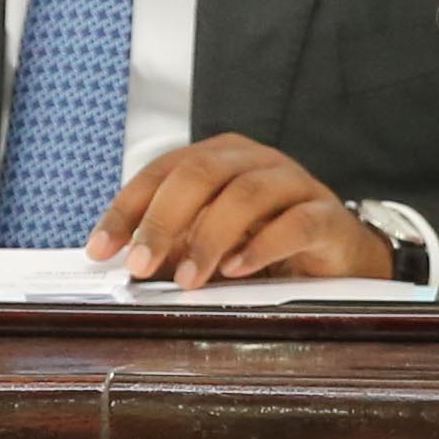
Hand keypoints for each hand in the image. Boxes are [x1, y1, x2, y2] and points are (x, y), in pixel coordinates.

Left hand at [86, 135, 393, 289]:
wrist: (338, 258)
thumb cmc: (266, 244)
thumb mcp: (209, 243)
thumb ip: (171, 248)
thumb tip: (121, 266)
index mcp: (218, 159)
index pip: (162, 171)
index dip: (126, 209)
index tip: (100, 249)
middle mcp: (254, 161)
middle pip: (200, 173)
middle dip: (162, 220)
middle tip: (140, 264)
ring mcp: (294, 183)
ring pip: (245, 194)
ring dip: (209, 238)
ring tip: (187, 279)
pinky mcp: (326, 215)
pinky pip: (295, 223)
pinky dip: (262, 247)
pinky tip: (238, 270)